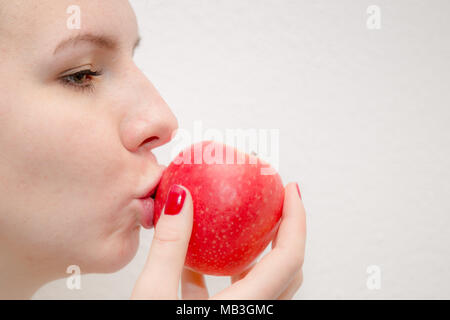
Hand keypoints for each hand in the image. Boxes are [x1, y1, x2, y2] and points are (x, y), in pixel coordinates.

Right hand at [131, 182, 305, 299]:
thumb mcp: (153, 296)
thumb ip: (170, 246)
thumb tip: (180, 200)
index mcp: (247, 308)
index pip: (289, 256)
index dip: (297, 219)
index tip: (290, 189)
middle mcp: (254, 316)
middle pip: (287, 268)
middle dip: (285, 230)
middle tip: (275, 201)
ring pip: (265, 282)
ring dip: (257, 252)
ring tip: (241, 226)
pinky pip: (238, 293)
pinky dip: (227, 272)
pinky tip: (198, 260)